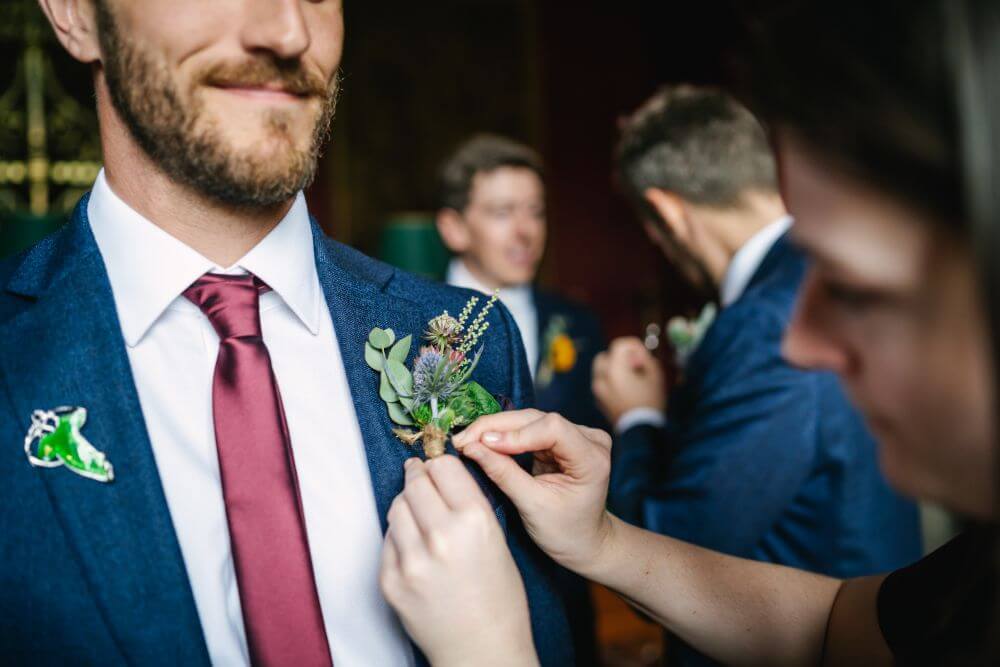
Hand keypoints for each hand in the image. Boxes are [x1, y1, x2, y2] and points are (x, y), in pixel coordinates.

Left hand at [380, 456, 537, 666]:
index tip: (436, 467)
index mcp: (474, 521)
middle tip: (419, 478)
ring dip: (406, 506)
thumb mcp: (496, 539)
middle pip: (415, 483)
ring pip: (396, 508)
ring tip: (419, 516)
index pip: (443, 467)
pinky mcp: (390, 581)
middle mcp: (441, 536)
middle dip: (418, 478)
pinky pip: (387, 541)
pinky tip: (414, 547)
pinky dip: (398, 537)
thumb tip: (438, 475)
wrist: (482, 650)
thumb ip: (467, 505)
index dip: (439, 465)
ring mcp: (411, 560)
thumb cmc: (498, 599)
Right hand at [453, 410, 613, 576]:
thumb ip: (504, 474)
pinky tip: (480, 441)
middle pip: (537, 419)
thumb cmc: (566, 531)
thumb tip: (471, 448)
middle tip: (462, 440)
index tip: (482, 445)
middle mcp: (588, 437)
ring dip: (495, 429)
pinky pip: (527, 428)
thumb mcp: (533, 506)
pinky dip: (502, 435)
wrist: (585, 542)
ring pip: (528, 420)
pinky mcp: (559, 437)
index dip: (515, 434)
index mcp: (592, 457)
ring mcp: (575, 434)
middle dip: (496, 428)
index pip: (552, 428)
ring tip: (465, 440)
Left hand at [592, 337, 666, 424]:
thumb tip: (637, 353)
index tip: (641, 354)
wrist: (639, 429)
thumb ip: (645, 358)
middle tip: (634, 366)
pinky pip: (602, 383)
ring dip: (614, 369)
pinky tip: (624, 390)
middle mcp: (602, 377)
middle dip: (619, 357)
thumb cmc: (650, 401)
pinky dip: (610, 381)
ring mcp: (598, 390)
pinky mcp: (599, 400)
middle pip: (605, 356)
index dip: (632, 345)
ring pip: (602, 370)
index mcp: (615, 369)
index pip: (618, 345)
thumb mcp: (655, 376)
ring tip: (630, 378)